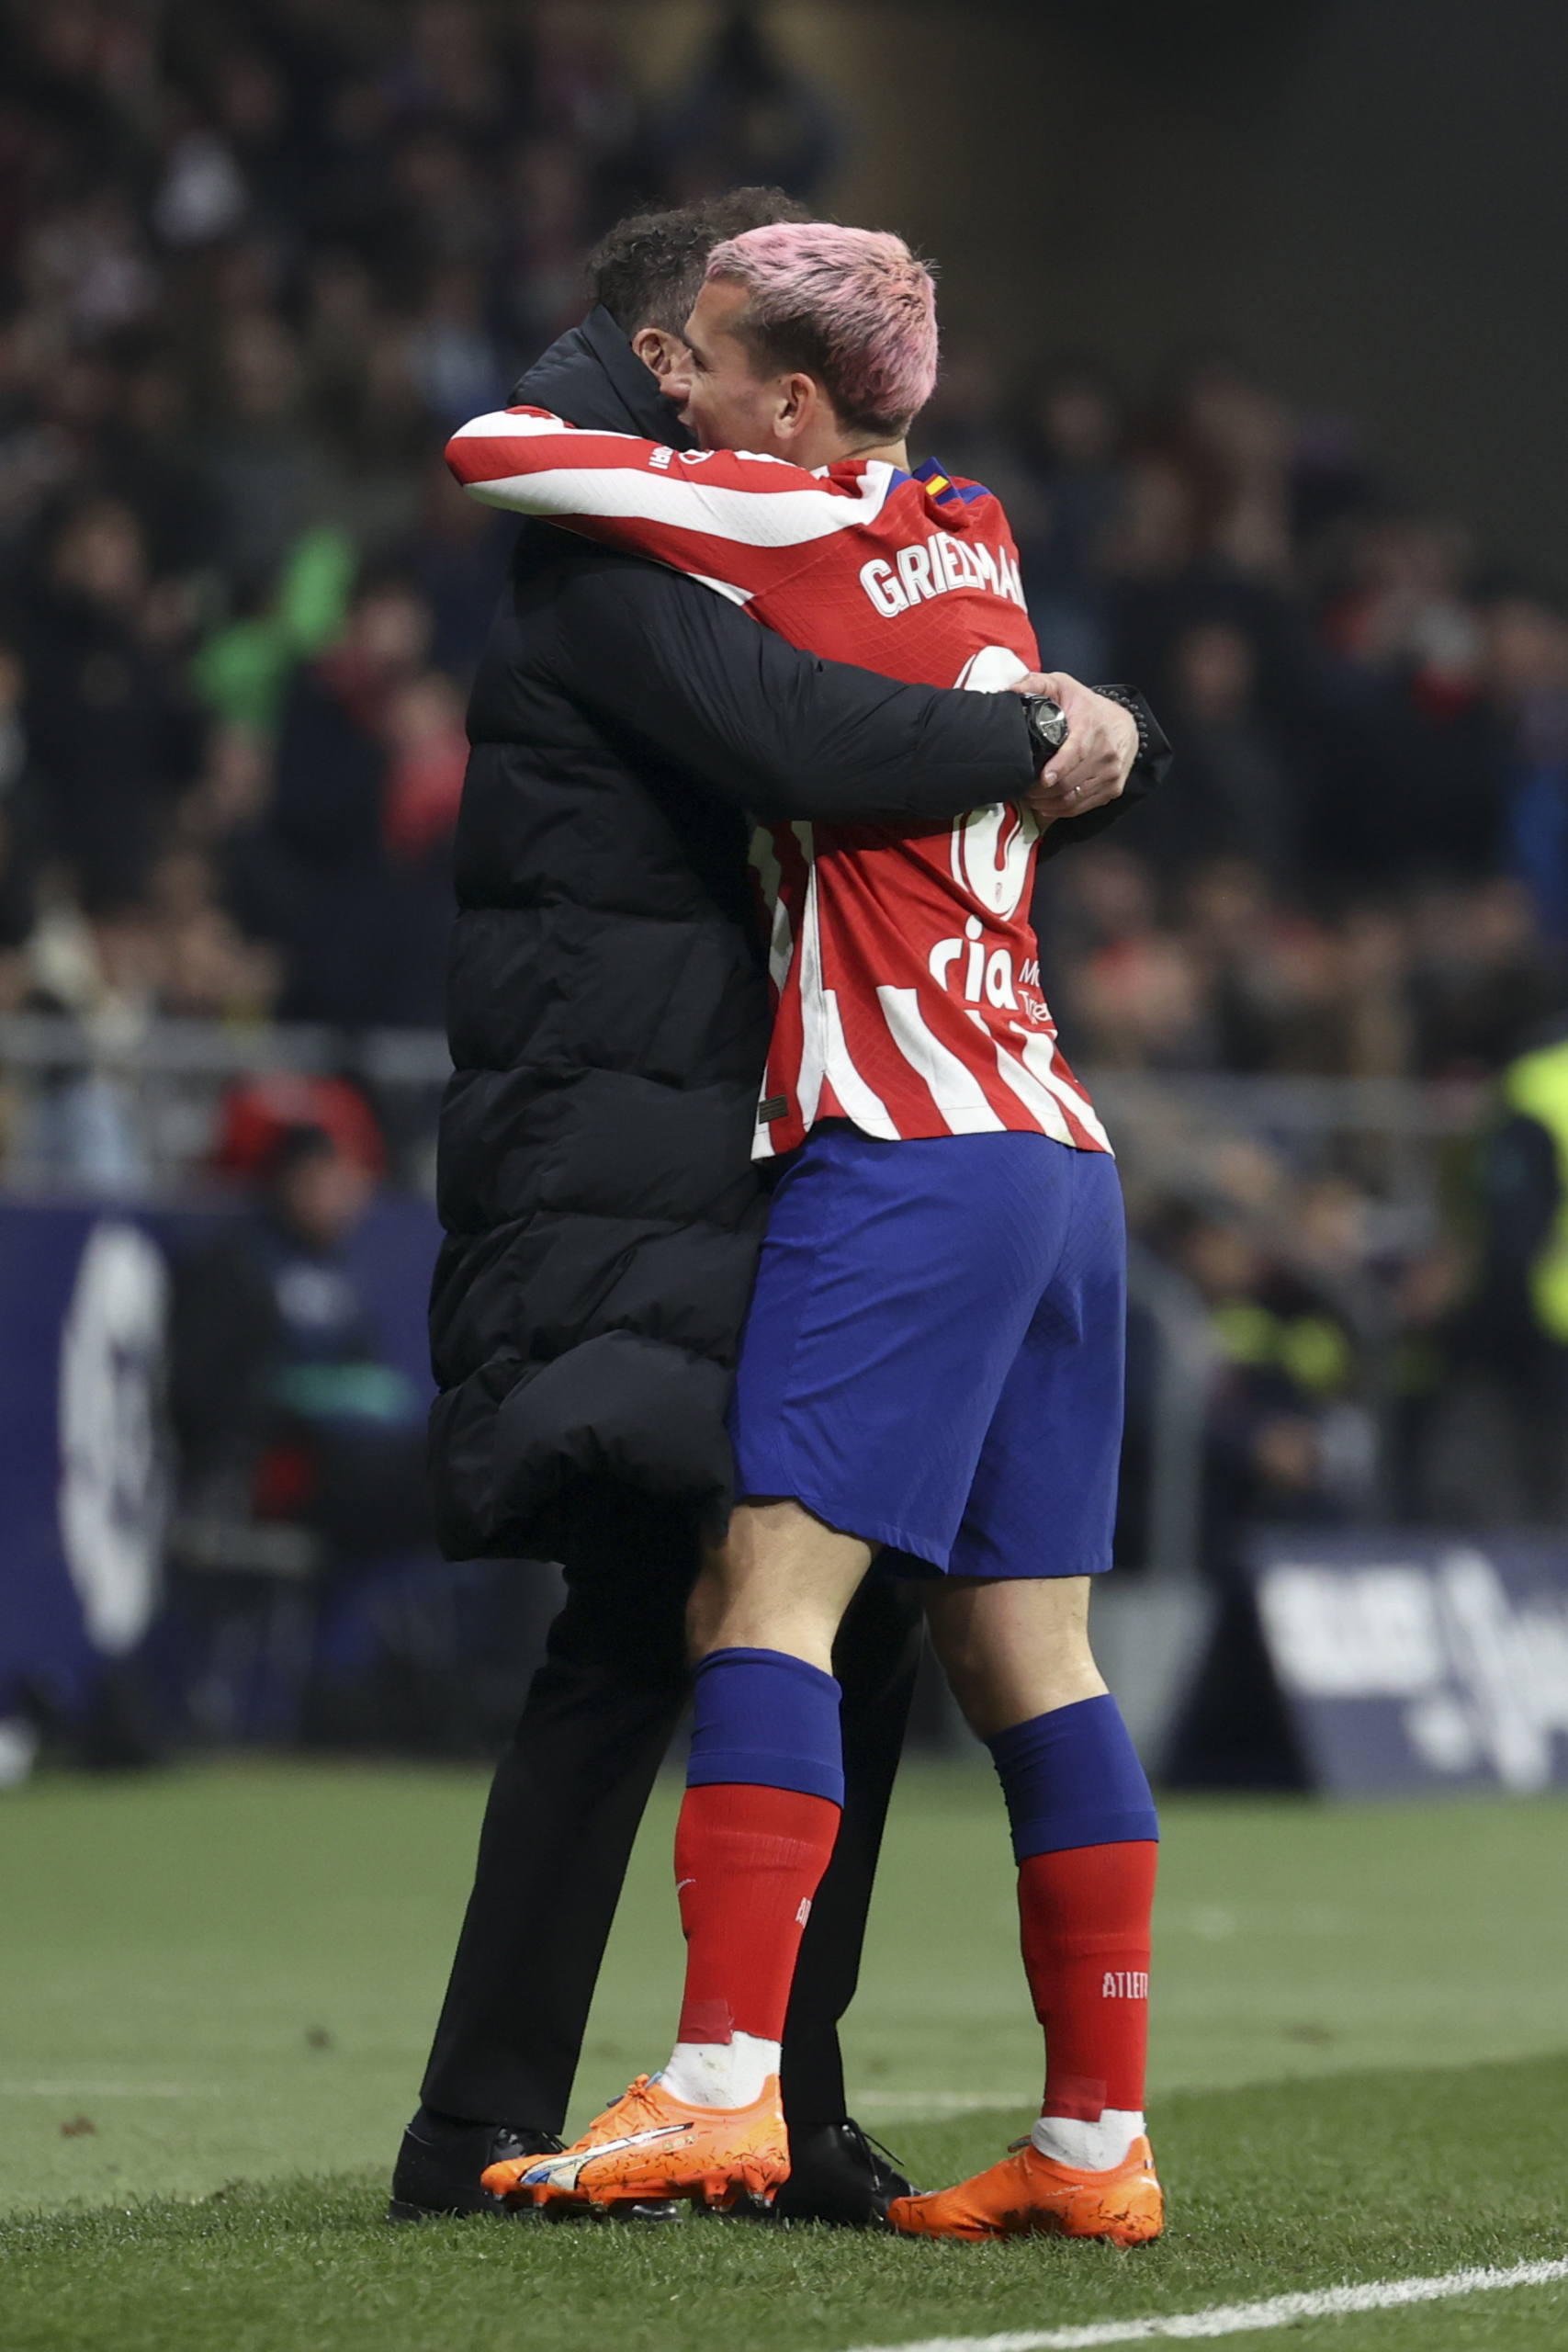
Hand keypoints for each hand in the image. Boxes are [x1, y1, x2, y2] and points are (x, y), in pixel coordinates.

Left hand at [1016, 672, 1138, 821]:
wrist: (1126, 725)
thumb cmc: (1089, 708)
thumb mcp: (1065, 686)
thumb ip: (1037, 684)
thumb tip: (1011, 690)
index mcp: (1092, 728)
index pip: (1076, 753)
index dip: (1057, 769)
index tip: (1042, 778)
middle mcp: (1105, 754)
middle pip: (1069, 783)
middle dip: (1041, 791)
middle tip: (1022, 789)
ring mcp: (1110, 775)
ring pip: (1074, 799)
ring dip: (1048, 803)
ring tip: (1030, 798)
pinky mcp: (1112, 790)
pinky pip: (1082, 807)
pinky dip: (1061, 810)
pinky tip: (1046, 805)